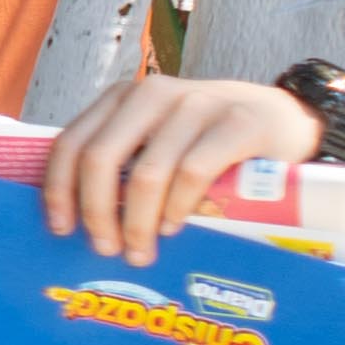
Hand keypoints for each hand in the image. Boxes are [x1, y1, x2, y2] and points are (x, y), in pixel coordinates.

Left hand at [41, 68, 318, 260]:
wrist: (285, 119)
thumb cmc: (208, 140)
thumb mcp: (157, 139)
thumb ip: (122, 160)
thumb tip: (74, 220)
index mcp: (123, 98)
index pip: (72, 143)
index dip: (59, 190)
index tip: (62, 230)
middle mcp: (155, 94)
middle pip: (100, 160)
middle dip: (97, 212)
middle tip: (106, 248)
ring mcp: (198, 105)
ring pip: (146, 174)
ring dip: (137, 222)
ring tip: (141, 250)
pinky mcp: (239, 123)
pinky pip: (193, 173)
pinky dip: (178, 207)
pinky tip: (174, 226)